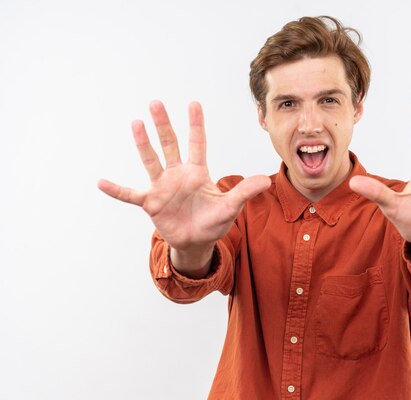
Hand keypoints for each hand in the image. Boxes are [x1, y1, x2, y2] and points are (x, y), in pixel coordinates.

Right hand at [98, 101, 270, 272]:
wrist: (197, 242)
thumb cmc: (213, 222)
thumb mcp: (230, 208)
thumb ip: (244, 193)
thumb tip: (265, 180)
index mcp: (197, 172)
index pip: (197, 144)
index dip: (196, 125)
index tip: (194, 103)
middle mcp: (177, 174)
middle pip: (169, 145)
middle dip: (163, 125)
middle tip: (155, 103)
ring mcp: (162, 187)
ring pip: (151, 161)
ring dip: (143, 144)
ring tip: (136, 124)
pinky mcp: (151, 203)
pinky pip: (130, 195)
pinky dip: (117, 190)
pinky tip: (101, 182)